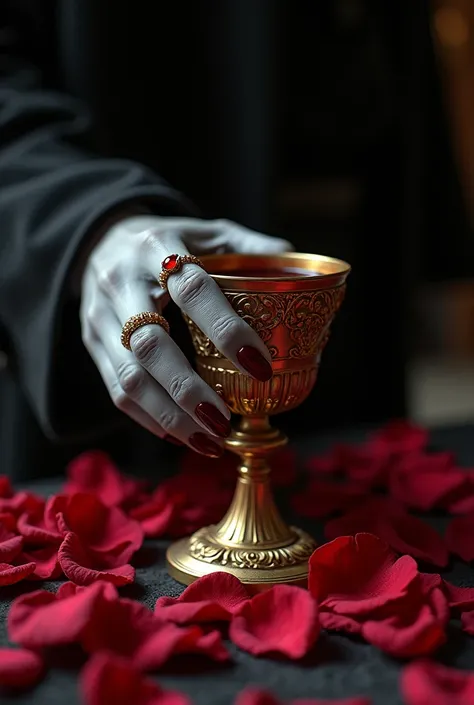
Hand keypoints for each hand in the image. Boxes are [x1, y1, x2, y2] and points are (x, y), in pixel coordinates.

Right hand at [80, 216, 291, 456]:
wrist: (100, 241)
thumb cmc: (169, 240)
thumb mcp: (209, 231)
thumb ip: (252, 248)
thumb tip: (299, 267)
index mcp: (157, 247)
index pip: (191, 289)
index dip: (226, 329)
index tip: (260, 366)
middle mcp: (122, 283)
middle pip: (150, 345)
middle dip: (189, 390)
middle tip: (225, 422)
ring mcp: (101, 318)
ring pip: (129, 377)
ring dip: (171, 416)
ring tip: (210, 442)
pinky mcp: (92, 345)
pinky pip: (116, 391)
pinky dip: (151, 419)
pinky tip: (183, 436)